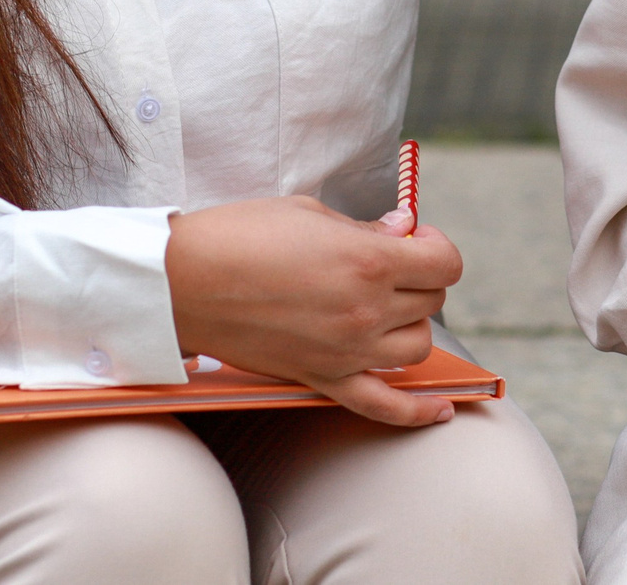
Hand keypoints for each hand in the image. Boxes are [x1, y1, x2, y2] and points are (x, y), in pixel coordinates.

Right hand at [165, 194, 463, 427]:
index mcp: (368, 261)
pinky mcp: (321, 379)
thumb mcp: (310, 213)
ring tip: (387, 307)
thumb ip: (365, 228)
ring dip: (410, 325)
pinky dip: (417, 412)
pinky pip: (383, 406)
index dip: (436, 246)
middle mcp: (366, 311)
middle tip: (390, 265)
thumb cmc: (241, 236)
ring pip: (417, 348)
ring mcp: (346, 351)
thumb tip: (404, 229)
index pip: (445, 263)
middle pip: (431, 301)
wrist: (182, 282)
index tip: (417, 238)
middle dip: (419, 279)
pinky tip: (442, 409)